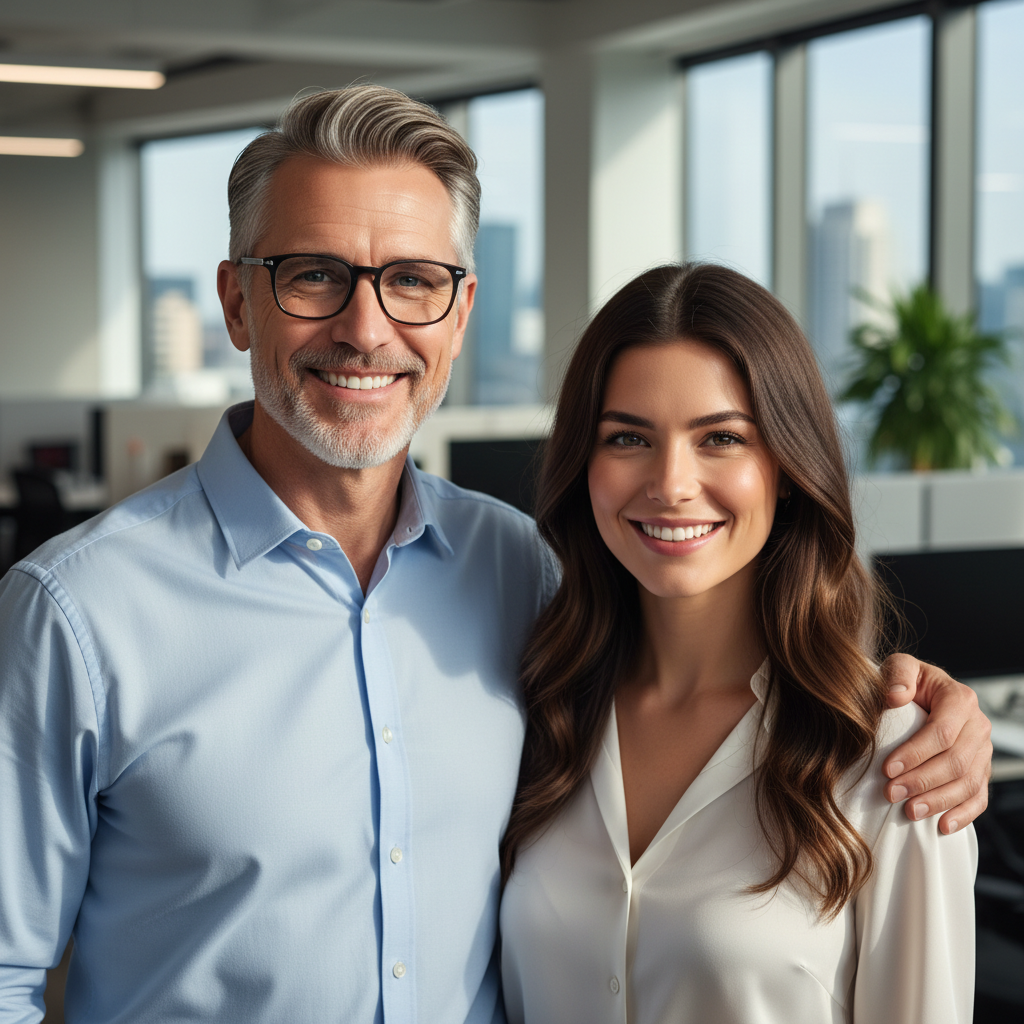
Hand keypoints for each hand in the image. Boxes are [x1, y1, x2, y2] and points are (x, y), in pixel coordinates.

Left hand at [881, 654, 991, 833]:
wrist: (922, 694)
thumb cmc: (908, 682)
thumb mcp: (900, 667)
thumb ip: (897, 674)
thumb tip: (896, 697)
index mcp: (959, 698)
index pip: (941, 732)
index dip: (915, 753)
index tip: (887, 768)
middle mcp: (977, 725)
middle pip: (955, 761)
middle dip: (922, 781)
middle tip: (892, 793)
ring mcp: (983, 751)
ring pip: (967, 783)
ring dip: (938, 801)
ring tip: (909, 811)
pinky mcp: (982, 771)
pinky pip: (979, 797)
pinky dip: (963, 814)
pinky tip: (942, 825)